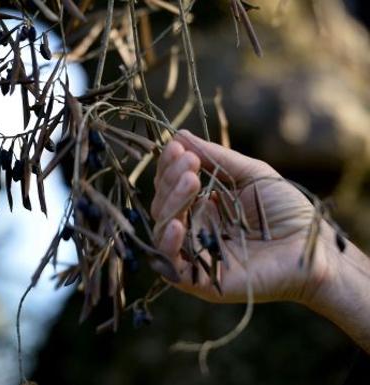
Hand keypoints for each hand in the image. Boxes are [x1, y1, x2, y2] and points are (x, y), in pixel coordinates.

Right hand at [150, 130, 328, 304]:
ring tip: (191, 181)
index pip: (169, 188)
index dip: (168, 166)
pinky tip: (177, 223)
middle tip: (190, 161)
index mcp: (202, 209)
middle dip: (171, 180)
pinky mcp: (201, 283)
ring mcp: (196, 256)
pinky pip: (172, 267)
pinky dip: (168, 245)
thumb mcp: (251, 175)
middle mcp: (194, 232)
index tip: (177, 145)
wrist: (316, 249)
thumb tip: (180, 135)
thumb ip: (216, 157)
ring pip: (163, 231)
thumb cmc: (288, 212)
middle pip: (163, 206)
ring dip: (171, 203)